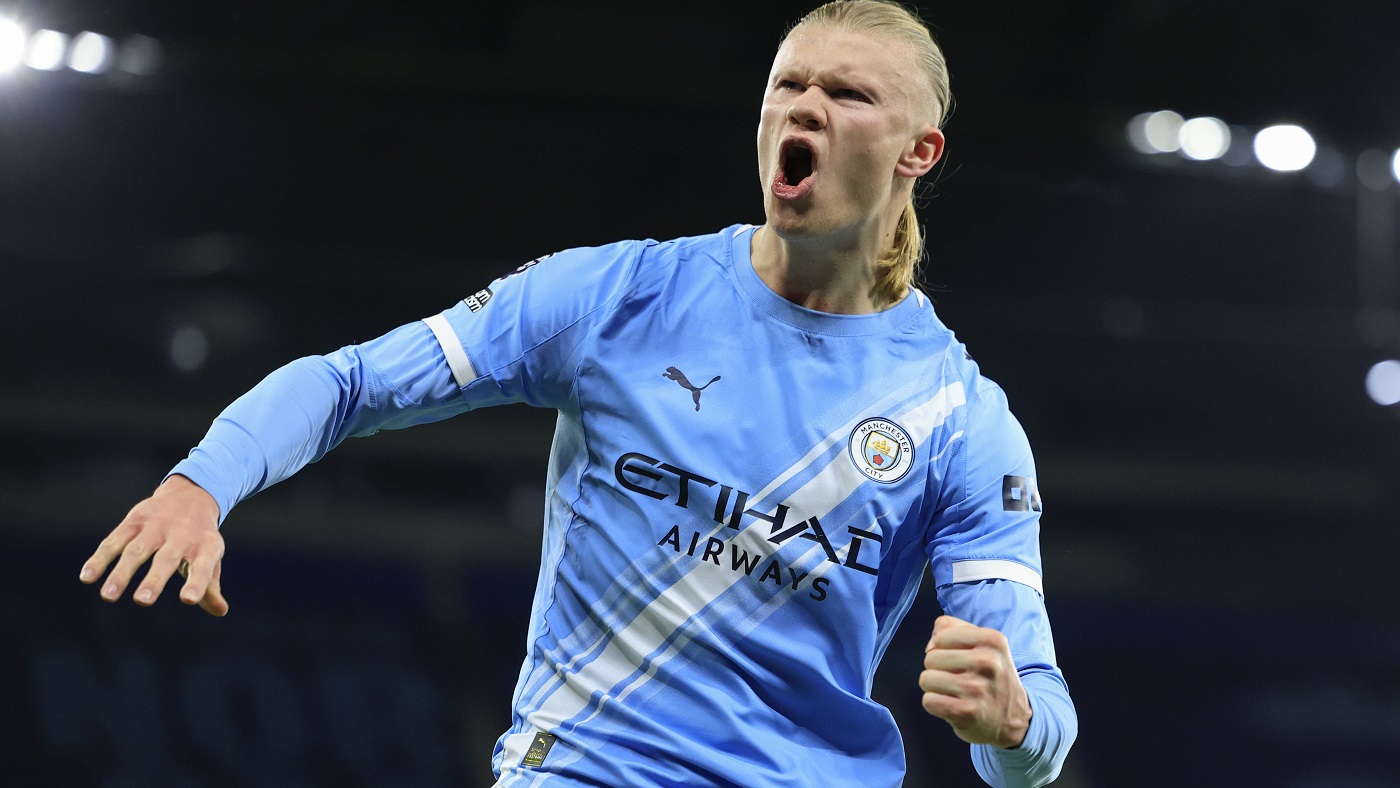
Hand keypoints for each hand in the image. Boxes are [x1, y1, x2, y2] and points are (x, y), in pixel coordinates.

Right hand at [79, 474, 228, 615]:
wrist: (190, 496)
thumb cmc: (200, 538)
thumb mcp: (211, 557)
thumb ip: (210, 585)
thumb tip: (220, 611)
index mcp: (205, 546)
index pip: (202, 566)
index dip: (197, 582)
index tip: (188, 599)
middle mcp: (181, 535)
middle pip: (166, 558)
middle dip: (155, 579)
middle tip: (143, 601)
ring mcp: (156, 526)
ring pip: (136, 550)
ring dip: (121, 573)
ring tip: (109, 596)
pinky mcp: (134, 521)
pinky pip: (114, 541)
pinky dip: (100, 558)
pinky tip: (87, 577)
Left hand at [919, 615, 1030, 747]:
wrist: (1013, 718)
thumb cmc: (990, 676)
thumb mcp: (983, 644)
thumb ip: (952, 628)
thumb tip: (930, 644)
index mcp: (992, 640)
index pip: (941, 636)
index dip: (943, 649)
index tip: (959, 659)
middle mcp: (987, 662)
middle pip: (930, 657)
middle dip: (938, 669)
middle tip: (958, 678)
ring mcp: (977, 688)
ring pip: (926, 679)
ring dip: (935, 688)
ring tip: (955, 692)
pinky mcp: (966, 712)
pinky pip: (928, 701)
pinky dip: (935, 705)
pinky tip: (953, 706)